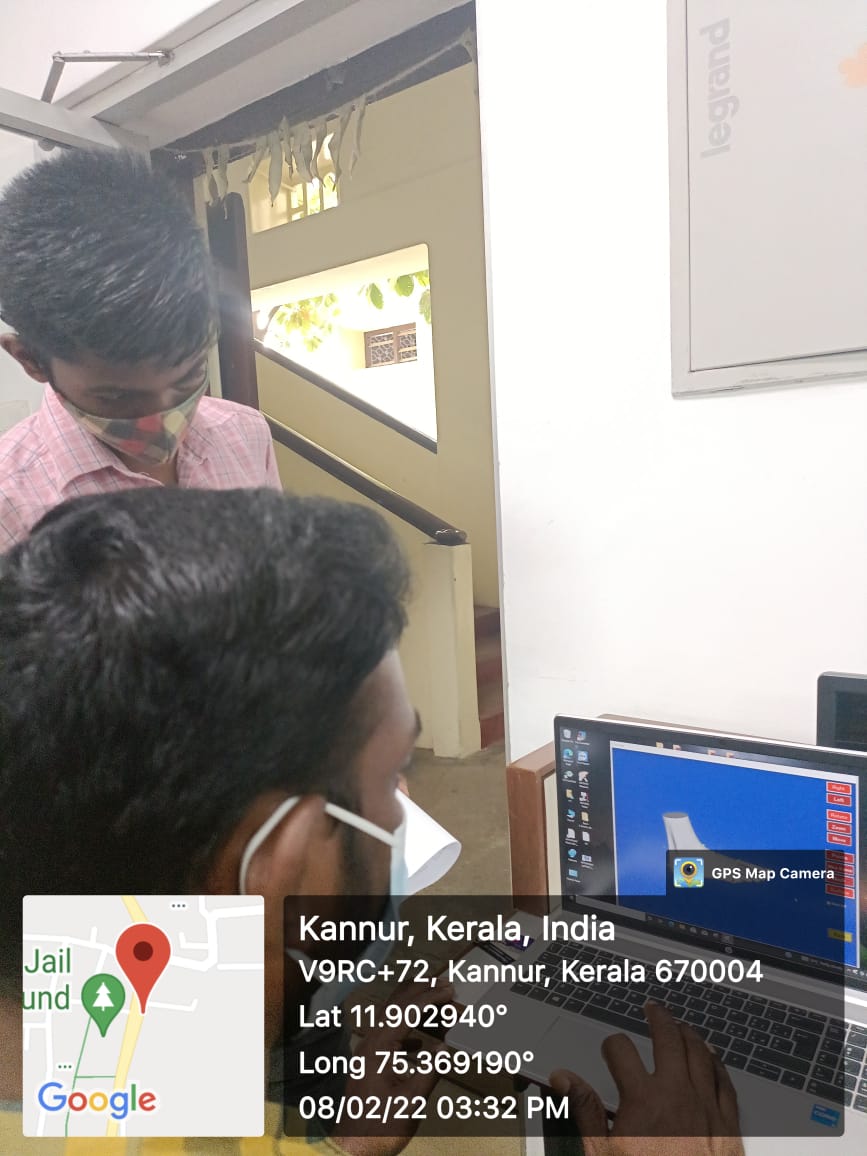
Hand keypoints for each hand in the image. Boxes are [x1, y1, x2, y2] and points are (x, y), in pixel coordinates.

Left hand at [332, 975, 453, 1155]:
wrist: (353, 1149)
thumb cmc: (379, 1127)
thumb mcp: (411, 1102)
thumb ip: (428, 1072)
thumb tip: (443, 1049)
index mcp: (378, 1049)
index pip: (406, 1012)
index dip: (429, 998)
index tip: (449, 989)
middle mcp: (369, 1044)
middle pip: (393, 1006)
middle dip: (418, 990)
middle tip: (442, 981)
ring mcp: (366, 1053)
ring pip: (388, 1017)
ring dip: (410, 1004)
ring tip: (431, 998)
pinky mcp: (368, 1065)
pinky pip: (387, 1034)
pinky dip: (404, 1029)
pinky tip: (419, 1042)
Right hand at [550, 1001, 744, 1155]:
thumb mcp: (603, 1153)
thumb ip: (585, 1110)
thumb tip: (564, 1078)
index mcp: (643, 1100)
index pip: (621, 1050)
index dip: (611, 1046)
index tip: (610, 1050)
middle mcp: (677, 1095)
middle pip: (668, 1038)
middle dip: (658, 1018)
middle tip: (652, 1009)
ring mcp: (707, 1108)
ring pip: (700, 1054)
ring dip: (689, 1034)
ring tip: (681, 1025)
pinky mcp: (728, 1127)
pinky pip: (725, 1082)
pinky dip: (717, 1063)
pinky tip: (712, 1057)